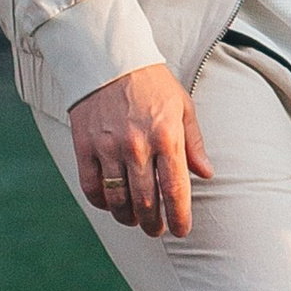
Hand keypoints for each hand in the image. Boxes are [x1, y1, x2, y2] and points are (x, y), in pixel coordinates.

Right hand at [71, 64, 211, 240]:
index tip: (182, 230)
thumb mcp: (183, 106)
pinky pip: (91, 187)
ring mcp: (108, 147)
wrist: (109, 60)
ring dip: (128, 218)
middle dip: (154, 223)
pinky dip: (102, 202)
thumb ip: (194, 143)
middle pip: (145, 202)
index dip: (179, 216)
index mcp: (166, 136)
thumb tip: (206, 174)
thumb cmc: (153, 83)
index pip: (175, 189)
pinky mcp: (84, 146)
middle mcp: (137, 146)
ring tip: (135, 221)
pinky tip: (111, 204)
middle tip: (157, 230)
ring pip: (118, 199)